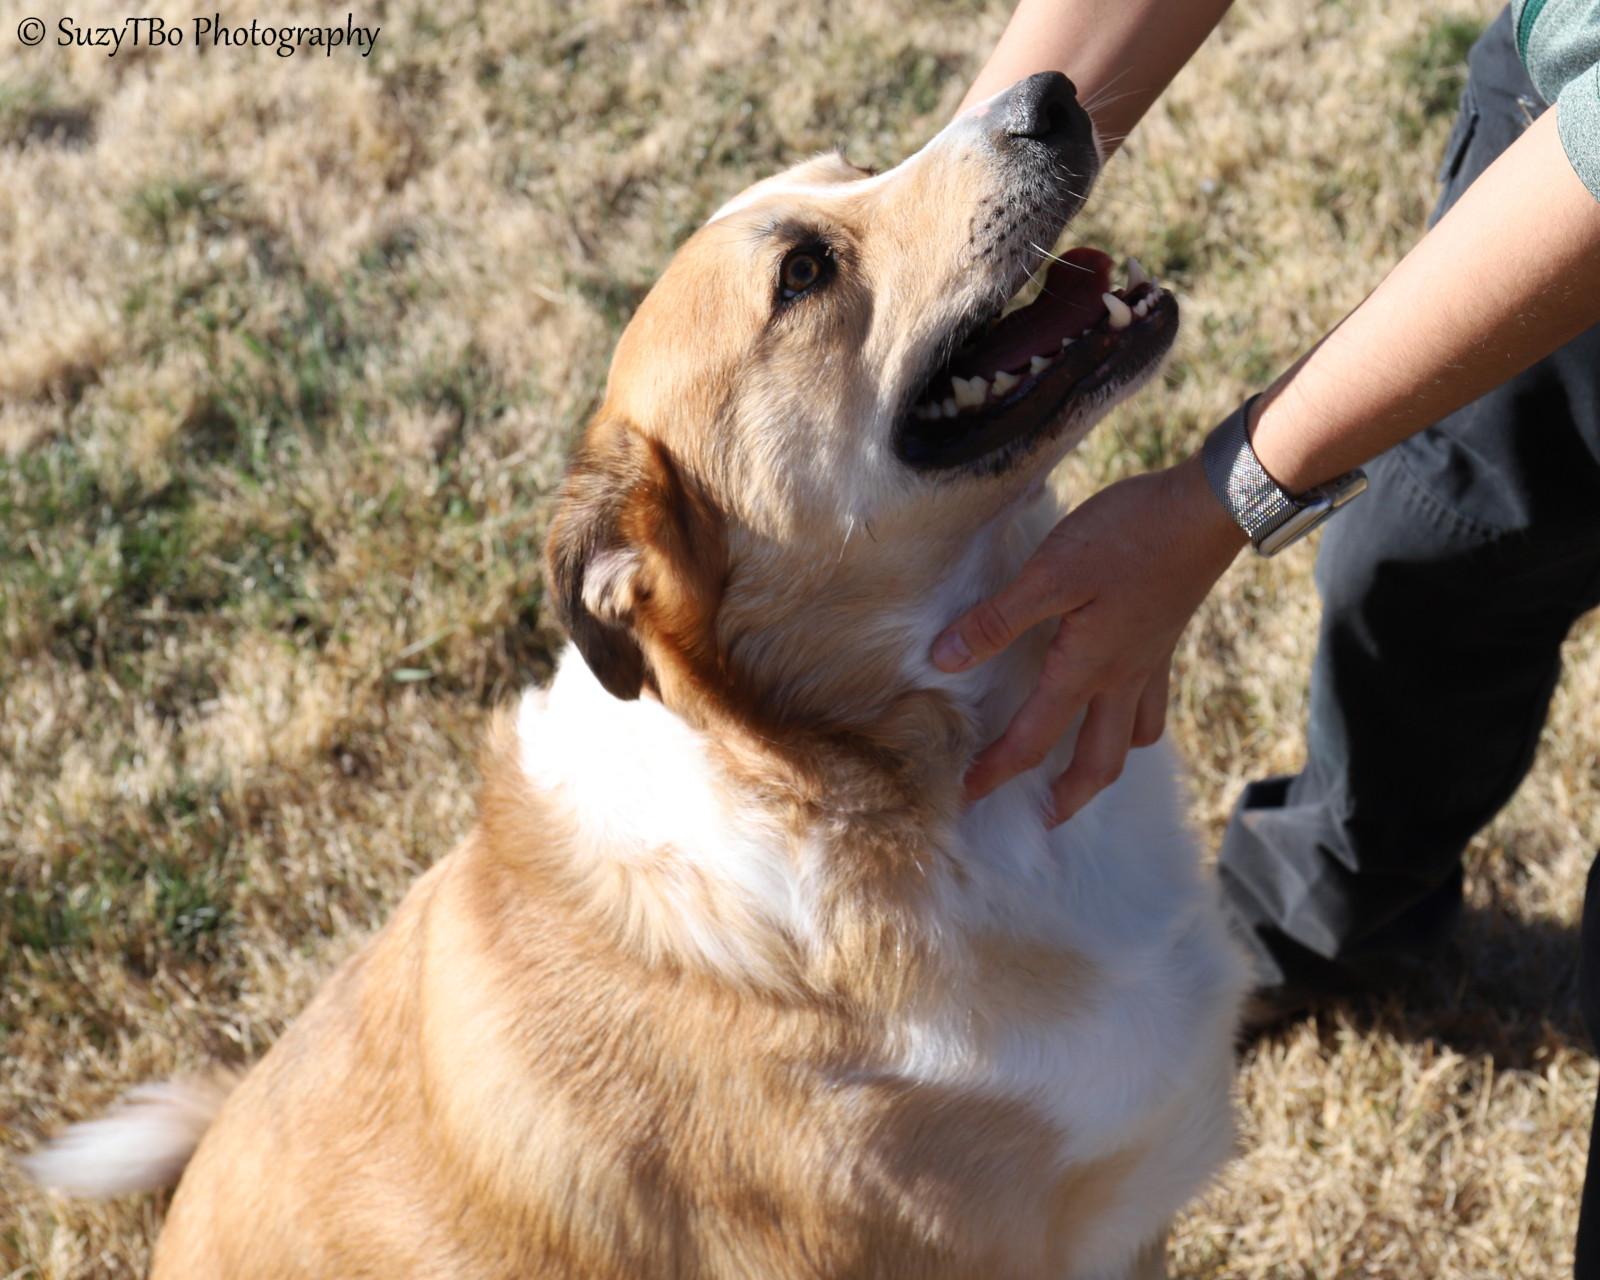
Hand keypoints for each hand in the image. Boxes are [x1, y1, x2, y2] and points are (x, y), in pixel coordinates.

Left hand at [931, 453, 1245, 821]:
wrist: (1208, 508)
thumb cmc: (1128, 535)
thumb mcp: (1050, 572)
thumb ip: (997, 620)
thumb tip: (945, 661)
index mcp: (1087, 669)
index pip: (1034, 739)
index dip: (998, 771)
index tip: (967, 795)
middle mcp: (1123, 678)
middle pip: (1100, 763)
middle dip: (1070, 798)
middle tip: (1043, 819)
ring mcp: (1151, 661)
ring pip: (1133, 735)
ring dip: (1106, 761)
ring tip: (1083, 769)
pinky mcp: (1166, 638)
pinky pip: (1150, 701)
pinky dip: (1131, 720)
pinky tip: (1114, 700)